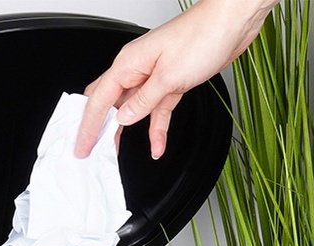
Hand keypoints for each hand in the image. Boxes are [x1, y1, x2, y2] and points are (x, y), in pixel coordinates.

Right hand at [74, 0, 278, 159]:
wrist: (232, 22)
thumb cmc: (202, 36)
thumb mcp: (169, 77)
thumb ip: (144, 101)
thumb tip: (124, 118)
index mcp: (129, 63)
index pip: (99, 100)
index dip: (87, 127)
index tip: (81, 147)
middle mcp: (137, 69)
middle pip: (109, 104)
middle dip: (99, 129)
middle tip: (91, 152)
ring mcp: (154, 76)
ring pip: (132, 110)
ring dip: (125, 133)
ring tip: (115, 155)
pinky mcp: (171, 82)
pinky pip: (157, 111)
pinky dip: (156, 129)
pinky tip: (156, 146)